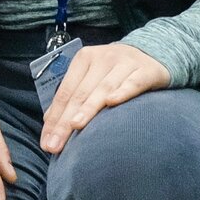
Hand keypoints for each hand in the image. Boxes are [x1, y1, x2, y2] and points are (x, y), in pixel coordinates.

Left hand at [38, 41, 168, 154]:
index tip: (46, 143)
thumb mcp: (92, 77)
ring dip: (88, 108)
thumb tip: (50, 122)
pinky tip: (112, 103)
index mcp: (84, 59)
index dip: (54, 118)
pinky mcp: (146, 70)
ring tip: (75, 126)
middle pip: (80, 93)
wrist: (153, 53)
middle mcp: (102, 58)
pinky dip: (122, 92)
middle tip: (55, 145)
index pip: (65, 92)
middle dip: (65, 122)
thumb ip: (73, 96)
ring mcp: (124, 63)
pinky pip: (133, 83)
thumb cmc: (116, 72)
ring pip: (103, 88)